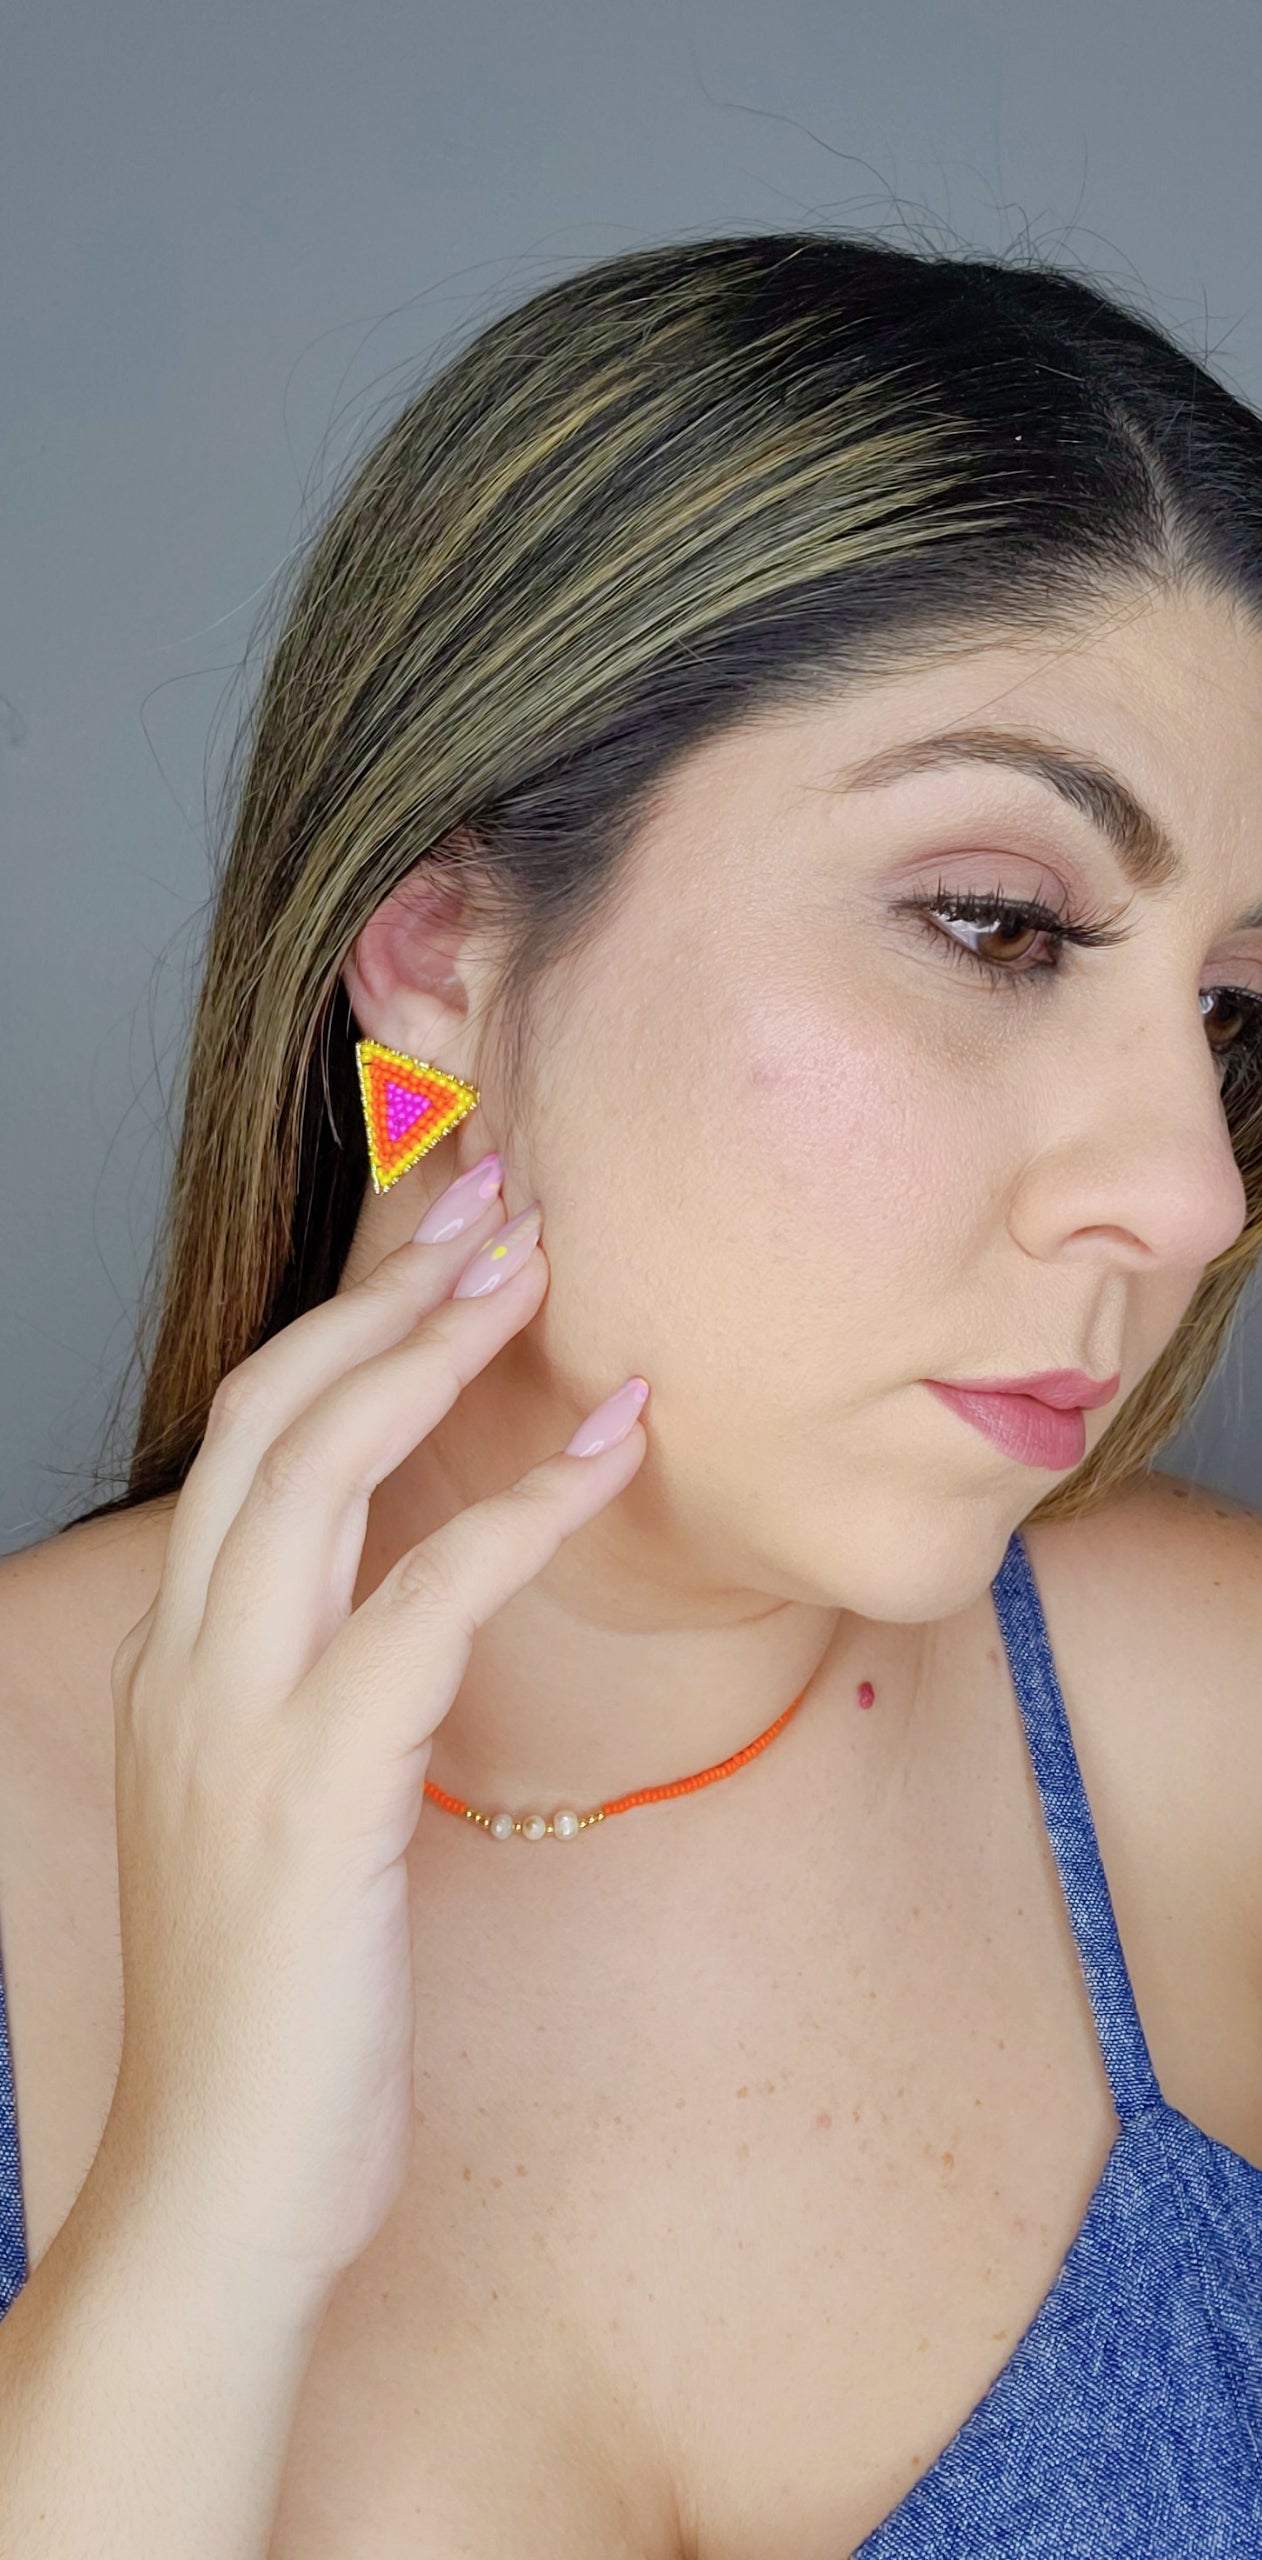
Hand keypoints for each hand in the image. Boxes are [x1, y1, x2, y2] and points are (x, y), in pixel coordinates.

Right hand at [96, 1179, 647, 2304]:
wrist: (219, 2191)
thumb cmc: (279, 2015)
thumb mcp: (285, 1825)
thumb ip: (326, 1706)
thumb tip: (417, 1620)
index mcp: (179, 1663)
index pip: (248, 1439)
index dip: (343, 1321)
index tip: (437, 1235)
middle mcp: (188, 1665)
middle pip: (272, 1415)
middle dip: (384, 1292)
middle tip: (500, 1197)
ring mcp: (237, 1722)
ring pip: (321, 1471)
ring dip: (435, 1351)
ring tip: (541, 1265)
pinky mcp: (314, 1793)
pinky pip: (425, 1603)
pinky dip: (521, 1509)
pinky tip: (612, 1446)